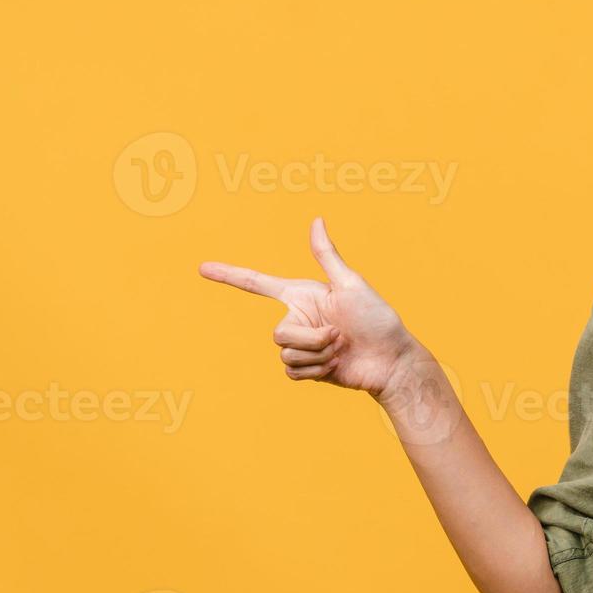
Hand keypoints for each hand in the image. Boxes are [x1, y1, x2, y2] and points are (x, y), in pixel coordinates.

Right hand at [199, 217, 416, 398]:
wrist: (390, 361)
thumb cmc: (377, 318)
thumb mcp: (352, 284)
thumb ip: (327, 256)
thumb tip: (316, 220)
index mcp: (302, 295)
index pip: (258, 283)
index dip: (230, 275)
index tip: (202, 267)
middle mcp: (297, 318)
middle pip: (278, 334)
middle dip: (311, 339)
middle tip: (339, 336)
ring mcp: (301, 345)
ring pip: (285, 354)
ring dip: (317, 356)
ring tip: (341, 350)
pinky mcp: (305, 369)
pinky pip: (292, 372)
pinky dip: (316, 371)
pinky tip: (335, 367)